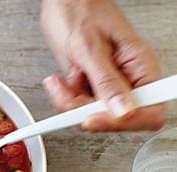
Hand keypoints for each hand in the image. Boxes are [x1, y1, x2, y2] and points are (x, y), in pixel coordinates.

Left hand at [40, 0, 164, 130]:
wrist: (61, 2)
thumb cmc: (79, 11)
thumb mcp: (90, 48)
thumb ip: (106, 82)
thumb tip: (124, 111)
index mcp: (139, 65)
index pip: (149, 111)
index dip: (124, 121)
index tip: (97, 116)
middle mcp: (127, 78)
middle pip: (117, 119)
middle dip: (89, 110)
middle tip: (74, 95)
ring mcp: (108, 85)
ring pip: (94, 116)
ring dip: (72, 103)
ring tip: (64, 81)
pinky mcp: (91, 88)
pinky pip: (79, 108)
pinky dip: (66, 98)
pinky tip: (61, 81)